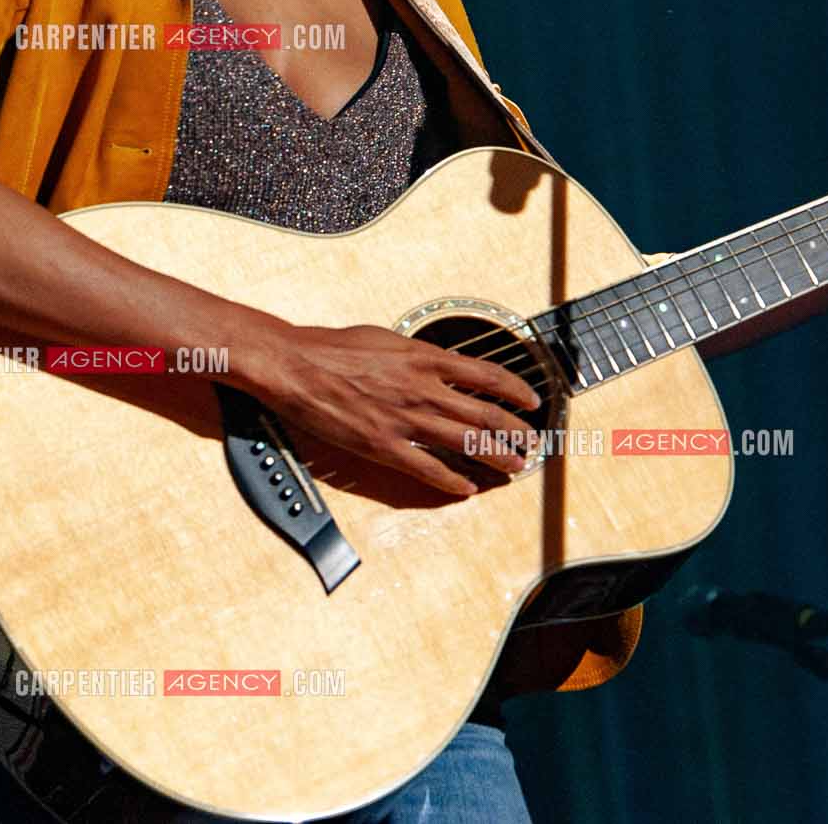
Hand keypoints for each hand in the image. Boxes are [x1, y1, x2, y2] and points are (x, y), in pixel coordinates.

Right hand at [233, 323, 542, 496]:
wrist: (296, 366)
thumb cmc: (333, 349)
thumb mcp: (385, 339)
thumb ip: (416, 355)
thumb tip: (438, 362)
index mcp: (424, 358)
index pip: (487, 375)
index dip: (516, 390)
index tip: (532, 400)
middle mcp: (422, 389)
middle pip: (485, 414)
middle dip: (515, 432)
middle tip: (532, 443)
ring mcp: (405, 420)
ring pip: (465, 442)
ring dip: (495, 457)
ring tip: (515, 467)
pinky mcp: (383, 446)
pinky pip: (427, 469)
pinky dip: (451, 480)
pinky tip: (466, 488)